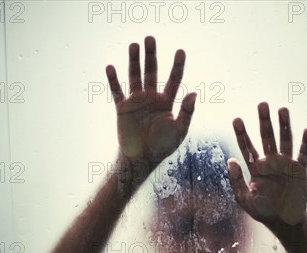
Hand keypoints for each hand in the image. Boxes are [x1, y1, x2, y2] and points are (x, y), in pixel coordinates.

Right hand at [105, 36, 196, 163]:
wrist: (141, 159)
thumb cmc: (162, 147)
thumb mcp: (179, 131)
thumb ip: (187, 112)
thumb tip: (194, 93)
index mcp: (167, 102)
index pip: (173, 79)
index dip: (177, 65)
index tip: (180, 51)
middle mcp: (151, 98)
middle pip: (151, 72)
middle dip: (151, 55)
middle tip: (150, 38)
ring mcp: (136, 102)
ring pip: (135, 77)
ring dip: (134, 61)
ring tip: (134, 45)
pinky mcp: (122, 108)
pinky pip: (117, 92)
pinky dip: (113, 80)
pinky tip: (111, 67)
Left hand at [227, 103, 306, 225]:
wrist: (285, 222)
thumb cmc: (263, 212)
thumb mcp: (244, 199)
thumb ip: (236, 180)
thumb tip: (230, 160)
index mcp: (256, 168)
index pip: (247, 147)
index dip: (242, 133)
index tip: (237, 119)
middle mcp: (271, 162)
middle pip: (267, 137)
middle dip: (264, 121)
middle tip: (261, 104)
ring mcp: (286, 165)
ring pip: (285, 140)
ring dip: (284, 125)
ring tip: (282, 109)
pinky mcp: (300, 171)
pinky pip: (303, 155)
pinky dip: (306, 143)